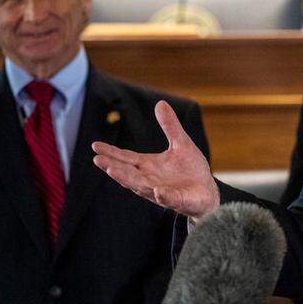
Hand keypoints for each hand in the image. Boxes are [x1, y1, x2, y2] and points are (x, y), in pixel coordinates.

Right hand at [92, 101, 218, 220]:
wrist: (207, 192)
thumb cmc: (190, 169)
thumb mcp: (181, 143)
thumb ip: (170, 126)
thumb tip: (160, 103)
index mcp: (148, 165)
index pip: (125, 158)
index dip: (111, 152)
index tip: (95, 146)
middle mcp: (149, 179)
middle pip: (127, 172)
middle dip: (112, 166)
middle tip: (97, 159)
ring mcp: (161, 192)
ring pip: (141, 186)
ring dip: (128, 179)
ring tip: (113, 170)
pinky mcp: (178, 201)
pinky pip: (169, 198)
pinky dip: (163, 195)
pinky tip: (157, 191)